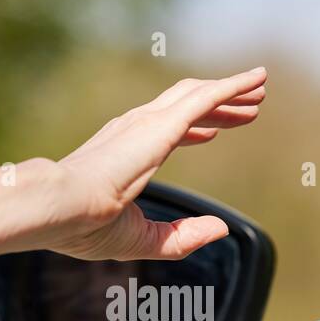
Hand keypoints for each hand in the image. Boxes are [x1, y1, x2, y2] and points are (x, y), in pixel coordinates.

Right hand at [0, 67, 266, 260]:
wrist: (60, 209)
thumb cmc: (85, 227)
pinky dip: (233, 86)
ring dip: (232, 91)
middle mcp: (135, 129)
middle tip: (249, 107)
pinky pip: (206, 96)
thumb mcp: (143, 239)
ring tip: (259, 89)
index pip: (166, 132)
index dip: (195, 129)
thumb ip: (182, 236)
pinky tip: (256, 81)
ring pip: (199, 95)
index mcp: (124, 153)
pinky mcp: (161, 124)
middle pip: (187, 106)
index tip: (214, 132)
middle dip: (220, 105)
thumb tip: (220, 229)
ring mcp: (147, 123)